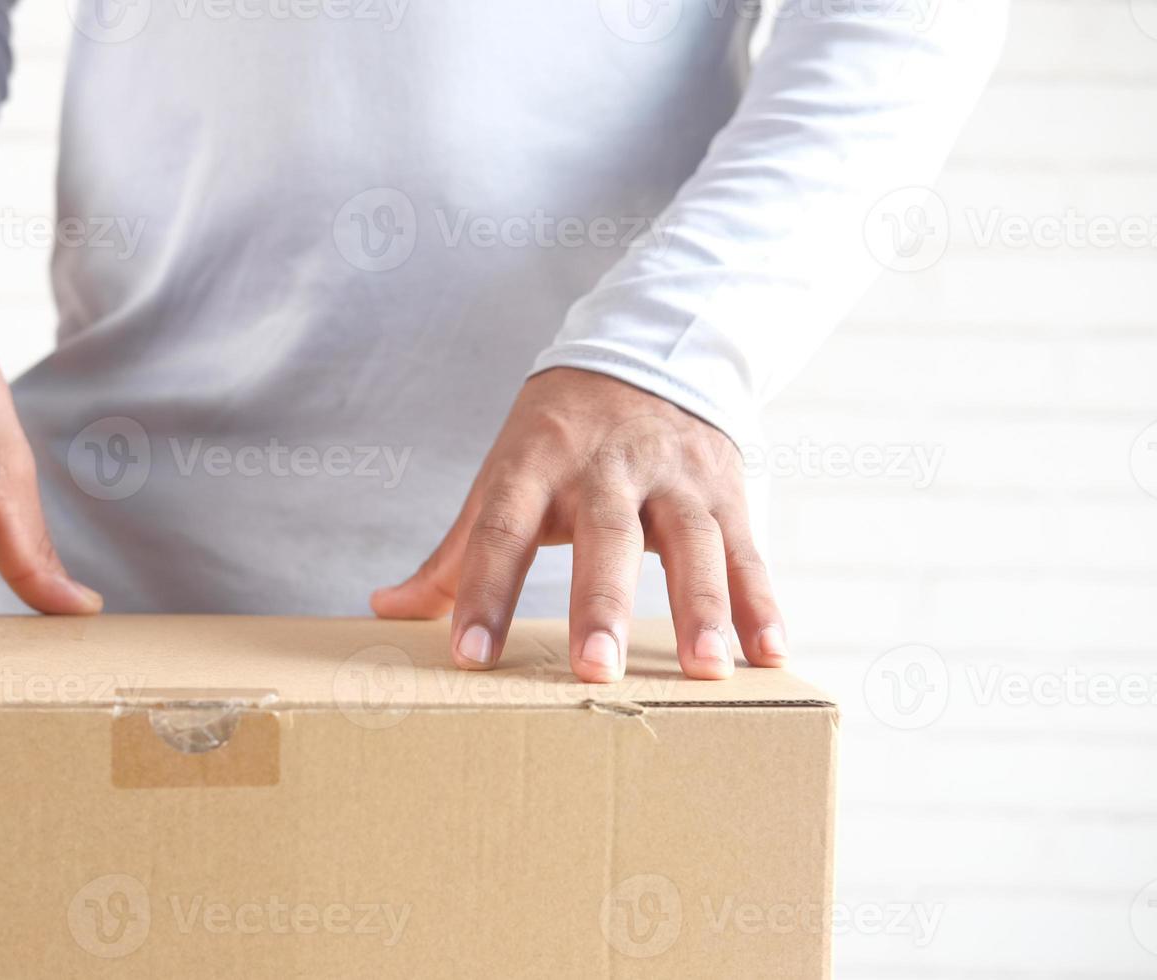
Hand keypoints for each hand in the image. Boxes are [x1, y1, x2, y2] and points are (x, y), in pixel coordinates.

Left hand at [372, 367, 787, 681]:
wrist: (646, 351)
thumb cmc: (558, 434)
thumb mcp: (503, 475)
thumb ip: (456, 552)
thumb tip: (386, 610)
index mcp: (536, 462)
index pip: (503, 529)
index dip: (484, 591)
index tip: (471, 655)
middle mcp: (607, 466)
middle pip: (605, 536)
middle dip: (600, 603)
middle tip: (596, 670)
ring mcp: (673, 475)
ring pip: (692, 541)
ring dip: (701, 607)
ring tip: (706, 671)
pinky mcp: (725, 488)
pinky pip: (746, 549)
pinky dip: (760, 600)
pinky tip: (770, 652)